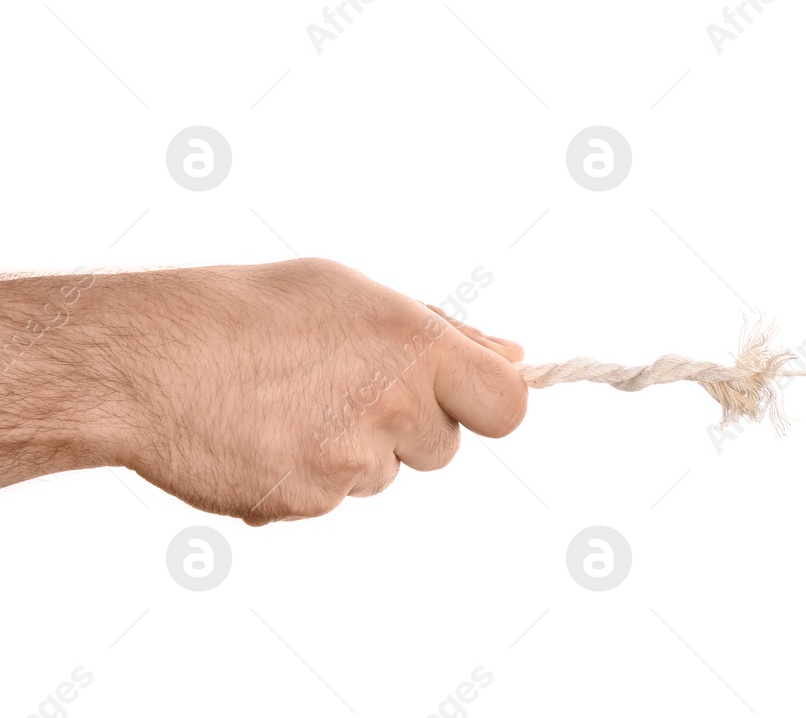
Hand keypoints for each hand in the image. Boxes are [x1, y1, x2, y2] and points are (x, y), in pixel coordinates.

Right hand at [0, 259, 527, 524]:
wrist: (147, 362)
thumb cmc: (250, 312)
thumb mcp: (353, 294)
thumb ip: (441, 332)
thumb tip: (511, 355)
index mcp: (417, 344)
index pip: (509, 404)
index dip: (493, 406)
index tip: (469, 400)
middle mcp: (395, 404)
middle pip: (442, 445)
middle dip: (407, 426)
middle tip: (339, 386)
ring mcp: (354, 459)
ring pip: (386, 473)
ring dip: (354, 451)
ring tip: (288, 406)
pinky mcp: (312, 500)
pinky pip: (333, 498)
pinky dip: (305, 477)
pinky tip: (261, 437)